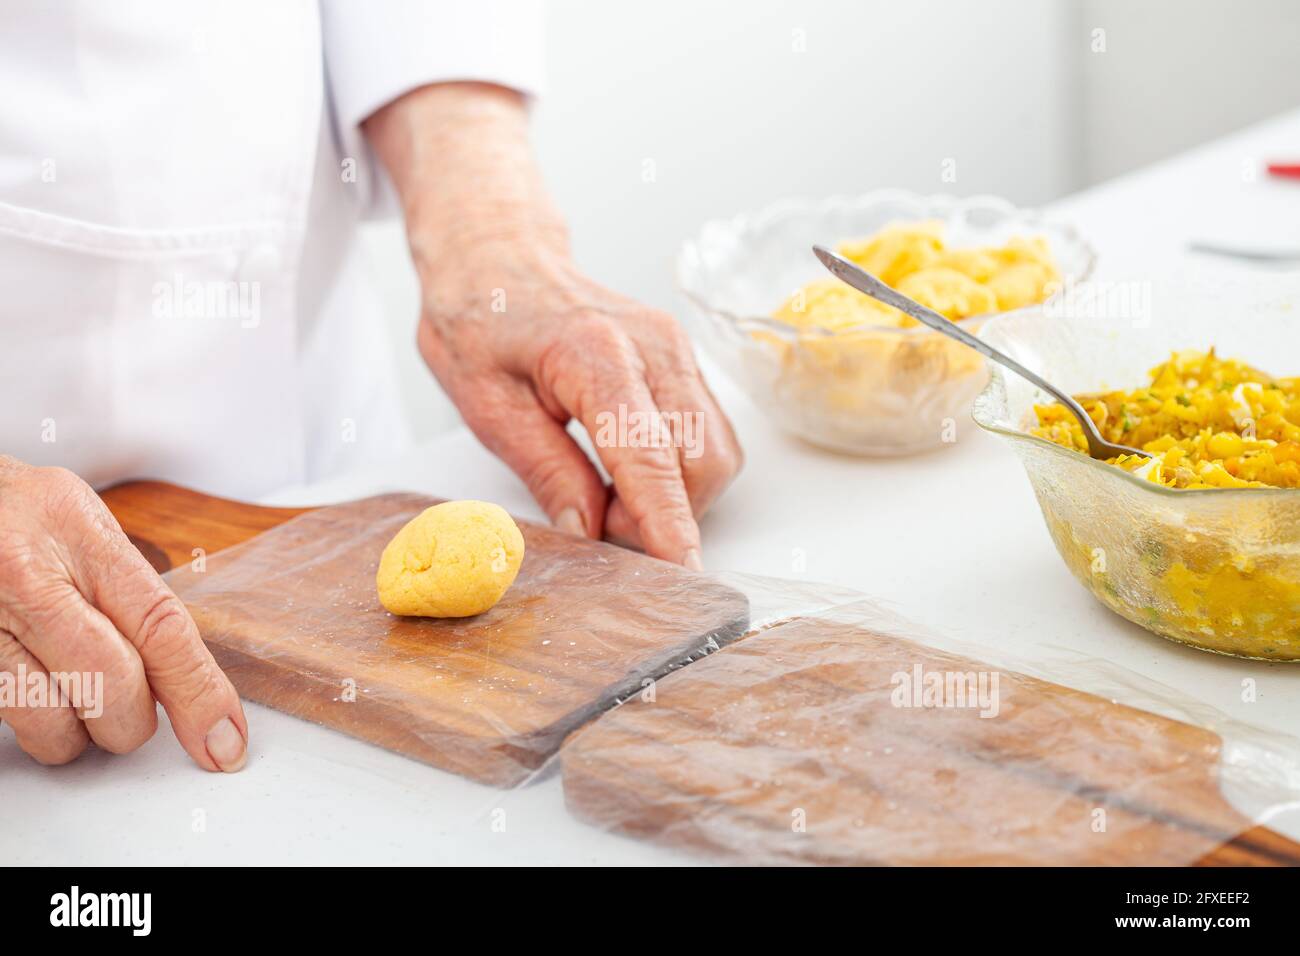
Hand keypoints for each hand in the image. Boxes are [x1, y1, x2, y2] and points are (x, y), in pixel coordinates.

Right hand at [0, 457, 247, 769]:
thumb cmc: (15, 511)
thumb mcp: (82, 522)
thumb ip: (132, 588)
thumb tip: (186, 672)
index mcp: (79, 535)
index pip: (161, 629)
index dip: (199, 693)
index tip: (223, 736)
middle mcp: (27, 579)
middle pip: (112, 687)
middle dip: (131, 717)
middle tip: (129, 705)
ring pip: (52, 723)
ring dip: (77, 731)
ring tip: (74, 694)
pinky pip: (7, 721)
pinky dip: (36, 723)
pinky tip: (36, 689)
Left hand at [364, 82, 741, 565]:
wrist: (497, 255)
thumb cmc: (479, 318)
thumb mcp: (487, 406)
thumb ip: (547, 470)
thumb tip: (588, 532)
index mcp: (596, 355)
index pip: (650, 458)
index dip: (669, 525)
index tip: (684, 574)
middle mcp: (654, 347)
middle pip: (700, 462)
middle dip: (664, 514)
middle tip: (596, 522)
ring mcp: (675, 349)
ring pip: (714, 452)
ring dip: (674, 495)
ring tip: (605, 492)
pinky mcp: (681, 358)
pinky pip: (706, 433)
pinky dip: (677, 470)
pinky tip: (625, 468)